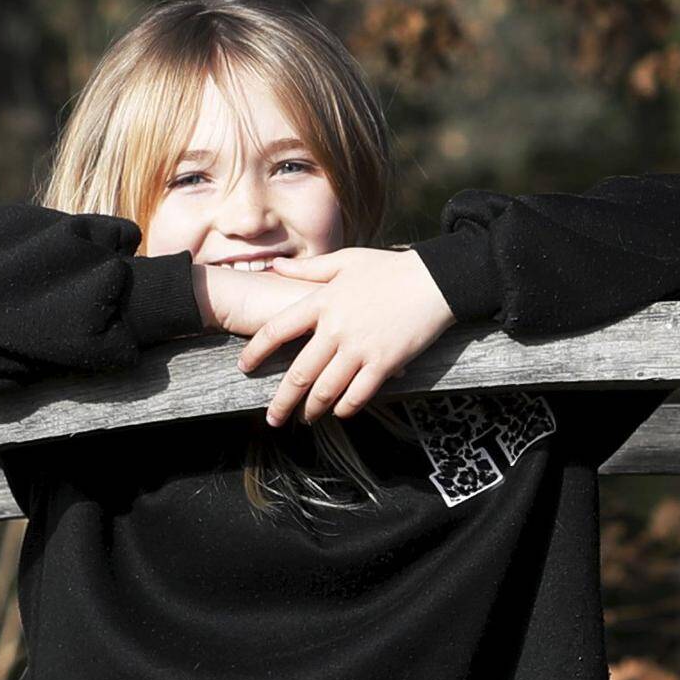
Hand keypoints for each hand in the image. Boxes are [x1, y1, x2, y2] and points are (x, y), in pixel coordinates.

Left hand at [221, 244, 456, 423]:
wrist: (435, 280)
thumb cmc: (390, 268)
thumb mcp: (346, 260)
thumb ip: (308, 269)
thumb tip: (273, 267)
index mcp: (322, 302)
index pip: (276, 330)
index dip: (256, 352)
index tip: (244, 368)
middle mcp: (336, 329)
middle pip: (298, 374)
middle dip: (282, 402)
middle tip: (273, 418)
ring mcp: (360, 348)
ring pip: (326, 390)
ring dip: (313, 409)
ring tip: (306, 419)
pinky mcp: (385, 363)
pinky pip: (359, 395)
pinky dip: (346, 408)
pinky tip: (340, 413)